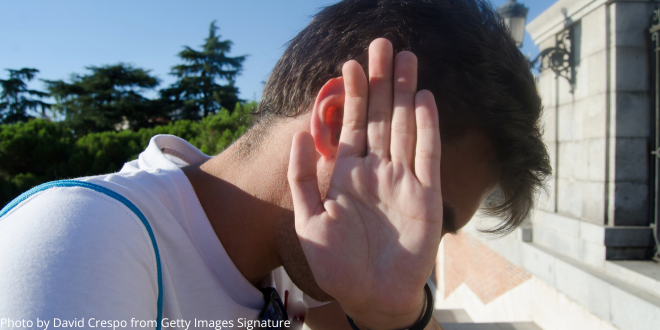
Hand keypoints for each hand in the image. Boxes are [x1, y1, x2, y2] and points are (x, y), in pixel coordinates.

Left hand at [288, 38, 441, 329]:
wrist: (371, 296)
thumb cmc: (337, 265)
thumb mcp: (308, 221)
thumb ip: (302, 178)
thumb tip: (300, 134)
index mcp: (347, 174)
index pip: (350, 125)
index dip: (350, 94)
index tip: (350, 64)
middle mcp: (376, 170)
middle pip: (380, 116)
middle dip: (381, 81)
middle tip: (384, 45)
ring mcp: (402, 180)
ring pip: (404, 126)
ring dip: (405, 93)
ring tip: (407, 59)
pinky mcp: (426, 195)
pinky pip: (427, 154)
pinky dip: (427, 127)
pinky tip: (424, 99)